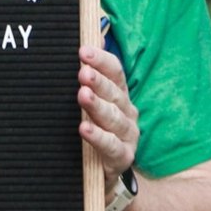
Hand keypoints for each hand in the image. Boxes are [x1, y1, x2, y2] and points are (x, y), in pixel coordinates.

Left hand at [77, 44, 137, 194]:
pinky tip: (83, 128)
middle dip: (98, 81)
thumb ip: (91, 72)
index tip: (83, 51)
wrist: (102, 174)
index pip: (115, 72)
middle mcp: (127, 112)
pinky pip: (110, 145)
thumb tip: (92, 37)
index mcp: (119, 94)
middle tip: (83, 72)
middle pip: (114, 93)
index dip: (101, 60)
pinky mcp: (122, 158)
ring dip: (97, 106)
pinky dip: (97, 137)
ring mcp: (127, 135)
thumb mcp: (93, 101)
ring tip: (82, 95)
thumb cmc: (97, 129)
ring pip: (113, 118)